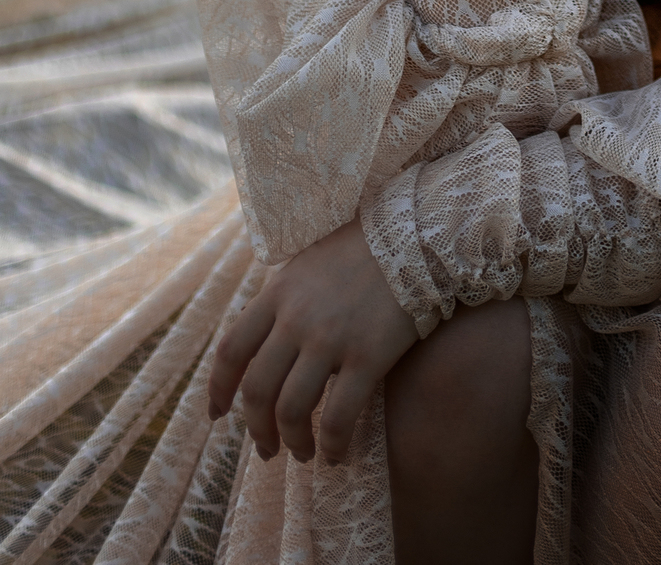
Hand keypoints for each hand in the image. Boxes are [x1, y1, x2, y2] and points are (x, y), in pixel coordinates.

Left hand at [208, 218, 418, 464]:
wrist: (415, 234)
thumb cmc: (361, 248)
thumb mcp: (307, 263)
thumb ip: (283, 298)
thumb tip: (263, 338)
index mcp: (278, 293)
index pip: (231, 350)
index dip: (218, 389)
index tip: (218, 415)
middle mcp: (296, 318)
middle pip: (257, 390)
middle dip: (256, 429)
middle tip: (267, 449)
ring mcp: (330, 338)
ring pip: (291, 410)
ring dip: (292, 442)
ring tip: (303, 453)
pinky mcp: (368, 355)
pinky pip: (338, 416)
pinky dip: (331, 444)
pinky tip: (336, 454)